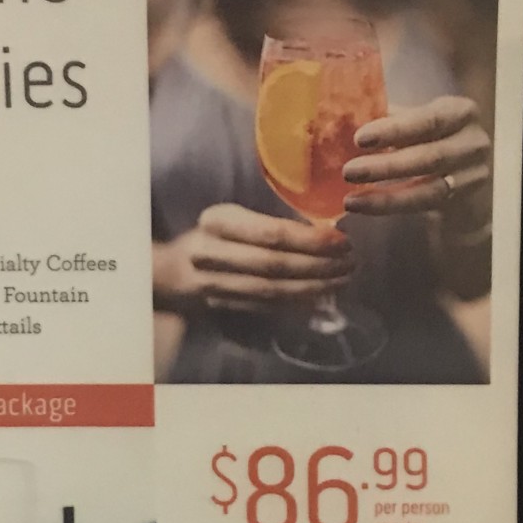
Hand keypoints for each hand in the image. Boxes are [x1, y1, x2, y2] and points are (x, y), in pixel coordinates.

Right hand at [153, 203, 354, 315]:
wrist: (173, 268)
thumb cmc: (215, 235)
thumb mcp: (234, 217)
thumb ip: (270, 224)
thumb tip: (325, 231)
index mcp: (217, 221)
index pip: (271, 234)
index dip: (310, 240)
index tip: (342, 241)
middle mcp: (211, 253)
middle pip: (274, 265)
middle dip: (319, 265)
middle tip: (350, 262)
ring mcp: (214, 284)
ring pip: (272, 290)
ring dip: (313, 287)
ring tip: (342, 279)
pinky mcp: (221, 305)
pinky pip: (267, 306)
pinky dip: (297, 303)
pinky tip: (321, 297)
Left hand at [342, 96, 490, 215]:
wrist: (461, 173)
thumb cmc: (427, 137)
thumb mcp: (413, 122)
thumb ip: (389, 120)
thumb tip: (339, 119)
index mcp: (459, 112)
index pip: (429, 120)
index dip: (395, 130)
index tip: (360, 139)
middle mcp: (473, 143)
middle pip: (430, 157)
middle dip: (387, 166)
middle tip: (349, 171)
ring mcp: (472, 176)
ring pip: (429, 189)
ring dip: (387, 196)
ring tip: (351, 200)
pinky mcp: (462, 202)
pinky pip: (425, 207)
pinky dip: (392, 207)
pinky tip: (365, 207)